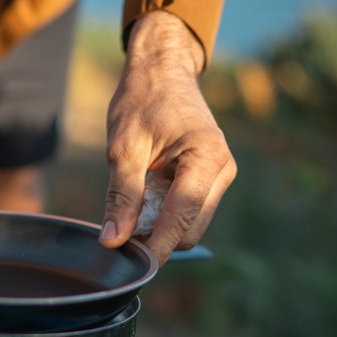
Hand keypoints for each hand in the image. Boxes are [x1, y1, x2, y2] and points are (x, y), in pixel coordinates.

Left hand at [99, 12, 235, 265]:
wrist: (162, 71)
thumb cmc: (142, 101)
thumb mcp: (123, 148)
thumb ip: (121, 196)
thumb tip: (113, 241)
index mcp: (207, 158)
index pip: (184, 216)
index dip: (159, 245)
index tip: (134, 265)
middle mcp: (222, 170)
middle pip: (190, 228)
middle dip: (158, 239)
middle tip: (119, 237)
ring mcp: (220, 175)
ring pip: (190, 224)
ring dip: (161, 228)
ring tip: (129, 213)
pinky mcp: (211, 179)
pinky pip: (188, 211)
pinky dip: (165, 216)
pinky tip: (143, 203)